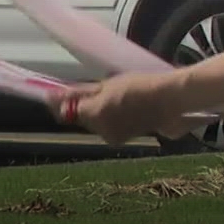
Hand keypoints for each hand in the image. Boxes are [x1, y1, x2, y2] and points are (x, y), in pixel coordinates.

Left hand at [50, 70, 200, 145]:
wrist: (170, 99)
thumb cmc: (139, 85)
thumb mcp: (106, 85)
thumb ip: (79, 93)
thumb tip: (53, 95)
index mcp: (94, 114)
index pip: (65, 111)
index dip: (58, 102)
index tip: (53, 93)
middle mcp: (100, 130)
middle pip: (80, 118)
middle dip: (81, 105)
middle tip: (92, 90)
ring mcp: (112, 136)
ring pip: (94, 123)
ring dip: (96, 111)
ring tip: (113, 96)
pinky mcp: (123, 138)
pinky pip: (107, 127)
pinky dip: (109, 117)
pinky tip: (121, 106)